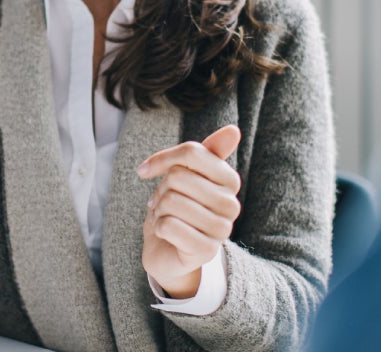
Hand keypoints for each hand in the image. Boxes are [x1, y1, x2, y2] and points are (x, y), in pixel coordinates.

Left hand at [136, 125, 241, 297]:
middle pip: (179, 176)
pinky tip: (166, 233)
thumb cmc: (177, 208)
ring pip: (172, 201)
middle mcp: (231, 205)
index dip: (163, 158)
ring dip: (159, 209)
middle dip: (161, 189)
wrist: (168, 251)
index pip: (192, 152)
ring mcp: (221, 230)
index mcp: (230, 181)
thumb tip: (234, 130)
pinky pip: (168, 225)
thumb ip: (206, 153)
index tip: (146, 170)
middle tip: (164, 202)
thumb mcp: (187, 176)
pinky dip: (157, 227)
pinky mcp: (206, 251)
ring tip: (166, 217)